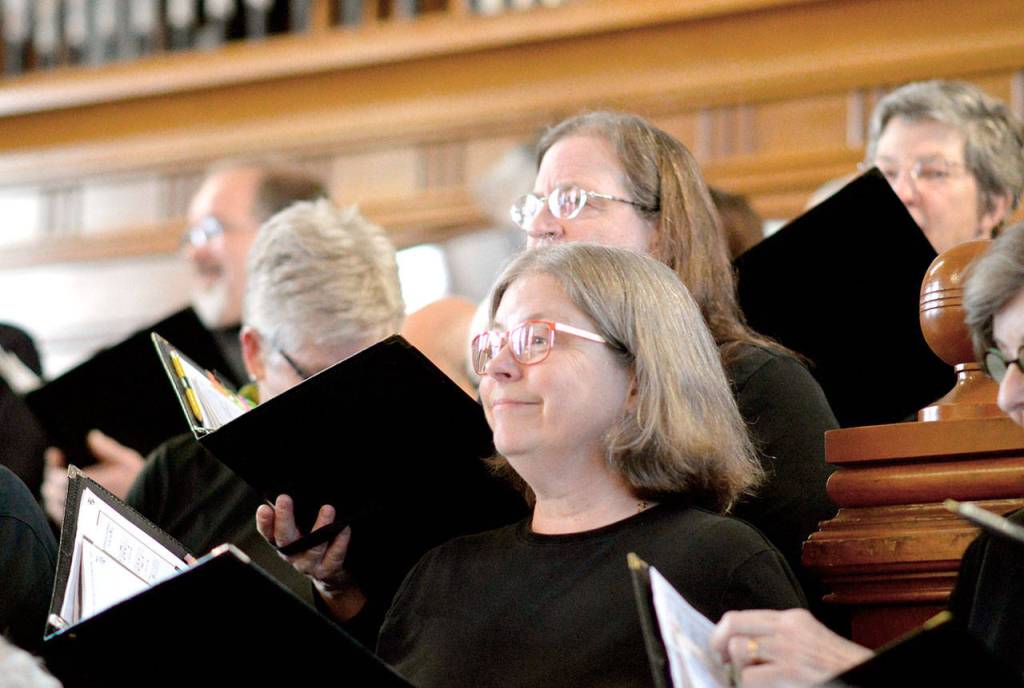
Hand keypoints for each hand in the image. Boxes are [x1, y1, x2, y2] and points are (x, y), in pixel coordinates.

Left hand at [41, 430, 144, 522]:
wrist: (155, 510)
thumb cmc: (143, 485)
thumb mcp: (128, 461)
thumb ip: (107, 449)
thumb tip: (92, 436)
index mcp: (90, 482)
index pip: (57, 476)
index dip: (52, 465)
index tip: (55, 454)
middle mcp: (82, 500)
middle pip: (52, 491)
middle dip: (53, 479)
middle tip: (58, 470)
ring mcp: (82, 516)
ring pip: (54, 506)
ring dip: (54, 494)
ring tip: (63, 484)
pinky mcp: (85, 528)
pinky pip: (62, 519)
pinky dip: (60, 508)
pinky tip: (70, 499)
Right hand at [256, 494, 364, 620]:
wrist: (328, 573)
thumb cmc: (311, 544)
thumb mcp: (299, 531)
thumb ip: (294, 516)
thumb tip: (294, 492)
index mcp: (282, 542)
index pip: (268, 532)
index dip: (264, 521)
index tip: (264, 508)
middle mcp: (292, 555)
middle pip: (284, 538)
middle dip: (284, 519)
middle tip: (284, 499)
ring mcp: (309, 565)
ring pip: (313, 548)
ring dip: (320, 527)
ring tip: (327, 509)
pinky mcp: (327, 570)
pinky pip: (334, 555)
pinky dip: (340, 541)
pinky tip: (344, 528)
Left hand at [709, 609, 872, 687]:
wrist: (868, 676)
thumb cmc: (840, 667)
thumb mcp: (810, 641)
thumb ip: (781, 637)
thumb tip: (746, 646)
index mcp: (793, 619)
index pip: (744, 616)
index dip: (724, 632)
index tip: (720, 648)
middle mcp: (788, 628)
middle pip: (733, 623)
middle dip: (719, 642)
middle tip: (722, 661)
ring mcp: (789, 649)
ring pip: (738, 649)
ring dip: (739, 669)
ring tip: (752, 680)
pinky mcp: (790, 670)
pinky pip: (750, 677)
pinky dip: (749, 686)